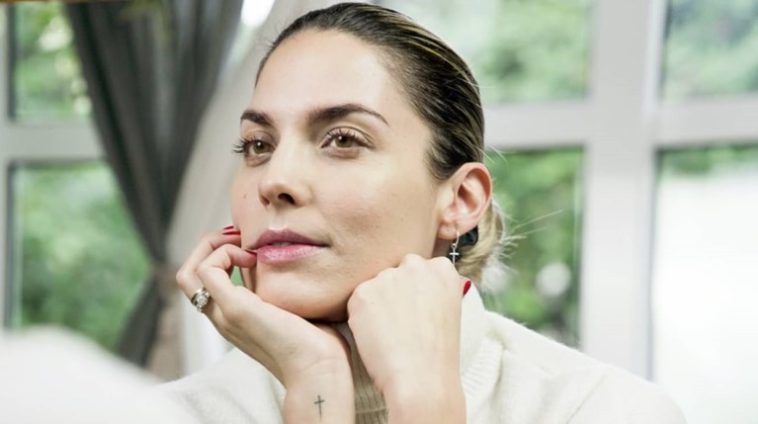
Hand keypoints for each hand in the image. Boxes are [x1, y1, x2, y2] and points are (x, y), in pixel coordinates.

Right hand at [175, 226, 354, 422]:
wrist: (319, 370)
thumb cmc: (317, 343)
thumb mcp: (290, 305)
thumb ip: (276, 287)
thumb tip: (274, 259)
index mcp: (234, 317)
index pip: (205, 281)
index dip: (219, 253)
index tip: (247, 241)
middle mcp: (222, 317)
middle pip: (188, 276)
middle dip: (209, 245)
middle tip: (237, 234)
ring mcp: (224, 314)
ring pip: (188, 273)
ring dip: (213, 246)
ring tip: (243, 243)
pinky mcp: (235, 308)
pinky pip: (208, 269)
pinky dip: (225, 252)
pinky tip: (252, 257)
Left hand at [346, 254, 467, 422]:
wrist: (421, 379)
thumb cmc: (437, 353)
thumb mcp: (448, 310)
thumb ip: (431, 289)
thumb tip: (413, 286)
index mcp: (441, 268)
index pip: (420, 269)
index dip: (415, 293)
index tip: (417, 311)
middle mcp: (414, 265)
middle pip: (395, 273)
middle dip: (394, 293)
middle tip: (400, 324)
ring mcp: (387, 277)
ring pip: (375, 287)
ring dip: (377, 305)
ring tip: (390, 334)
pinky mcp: (362, 293)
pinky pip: (358, 302)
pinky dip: (361, 319)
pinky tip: (377, 338)